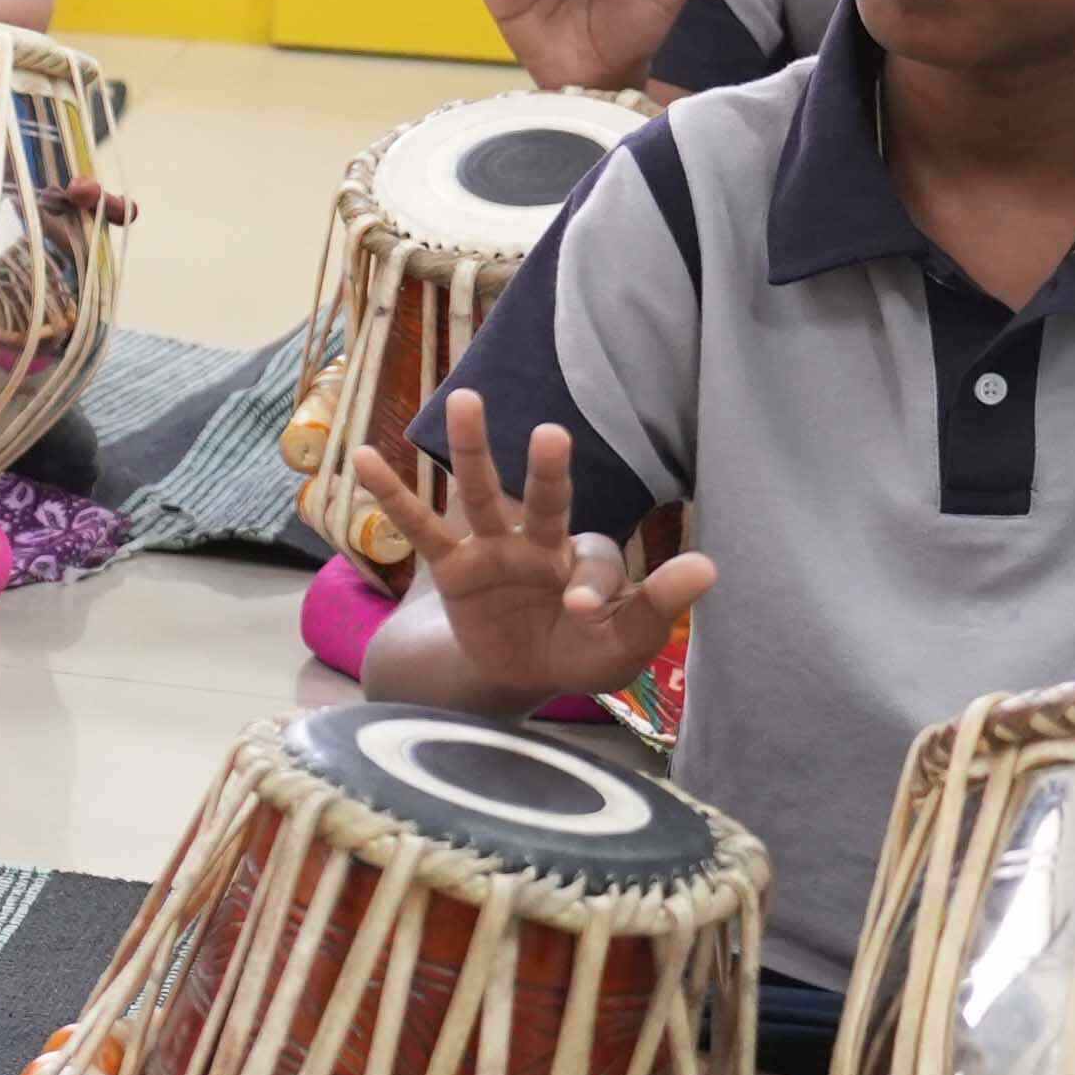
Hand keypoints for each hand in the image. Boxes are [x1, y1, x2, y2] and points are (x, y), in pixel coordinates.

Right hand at [346, 390, 710, 703]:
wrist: (516, 674)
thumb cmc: (579, 653)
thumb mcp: (623, 642)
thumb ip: (658, 606)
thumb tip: (710, 566)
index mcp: (588, 560)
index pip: (594, 563)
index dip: (590, 587)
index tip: (581, 613)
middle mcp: (540, 544)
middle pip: (546, 500)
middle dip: (548, 471)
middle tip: (554, 434)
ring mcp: (492, 551)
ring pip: (482, 495)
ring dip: (473, 449)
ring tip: (464, 400)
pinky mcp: (452, 568)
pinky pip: (418, 528)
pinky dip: (392, 495)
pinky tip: (364, 458)